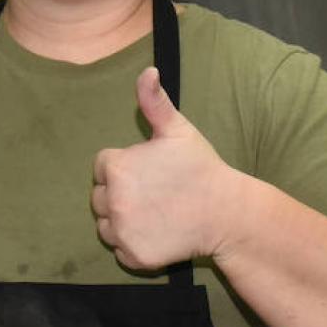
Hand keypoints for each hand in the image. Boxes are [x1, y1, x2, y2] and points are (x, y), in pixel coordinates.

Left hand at [91, 67, 243, 270]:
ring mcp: (122, 232)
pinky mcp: (133, 256)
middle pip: (100, 197)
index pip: (103, 167)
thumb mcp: (177, 130)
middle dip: (120, 194)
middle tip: (153, 193)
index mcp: (116, 168)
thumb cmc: (201, 168)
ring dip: (121, 220)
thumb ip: (154, 101)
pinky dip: (132, 244)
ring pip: (105, 225)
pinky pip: (119, 249)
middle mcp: (112, 202)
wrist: (226, 213)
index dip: (125, 167)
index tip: (150, 171)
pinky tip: (156, 233)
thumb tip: (148, 70)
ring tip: (153, 213)